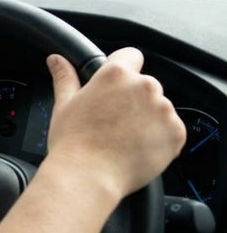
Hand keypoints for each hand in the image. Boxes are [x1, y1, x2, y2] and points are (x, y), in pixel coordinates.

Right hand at [44, 47, 184, 199]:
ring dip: (148, 117)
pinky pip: (171, 129)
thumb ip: (65, 77)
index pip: (131, 55)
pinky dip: (159, 137)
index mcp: (116, 74)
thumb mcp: (64, 104)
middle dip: (133, 98)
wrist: (89, 176)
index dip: (122, 69)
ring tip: (125, 136)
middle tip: (113, 119)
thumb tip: (56, 60)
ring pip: (159, 107)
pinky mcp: (176, 133)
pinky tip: (137, 146)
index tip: (115, 87)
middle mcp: (144, 87)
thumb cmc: (74, 142)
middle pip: (145, 84)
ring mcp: (163, 110)